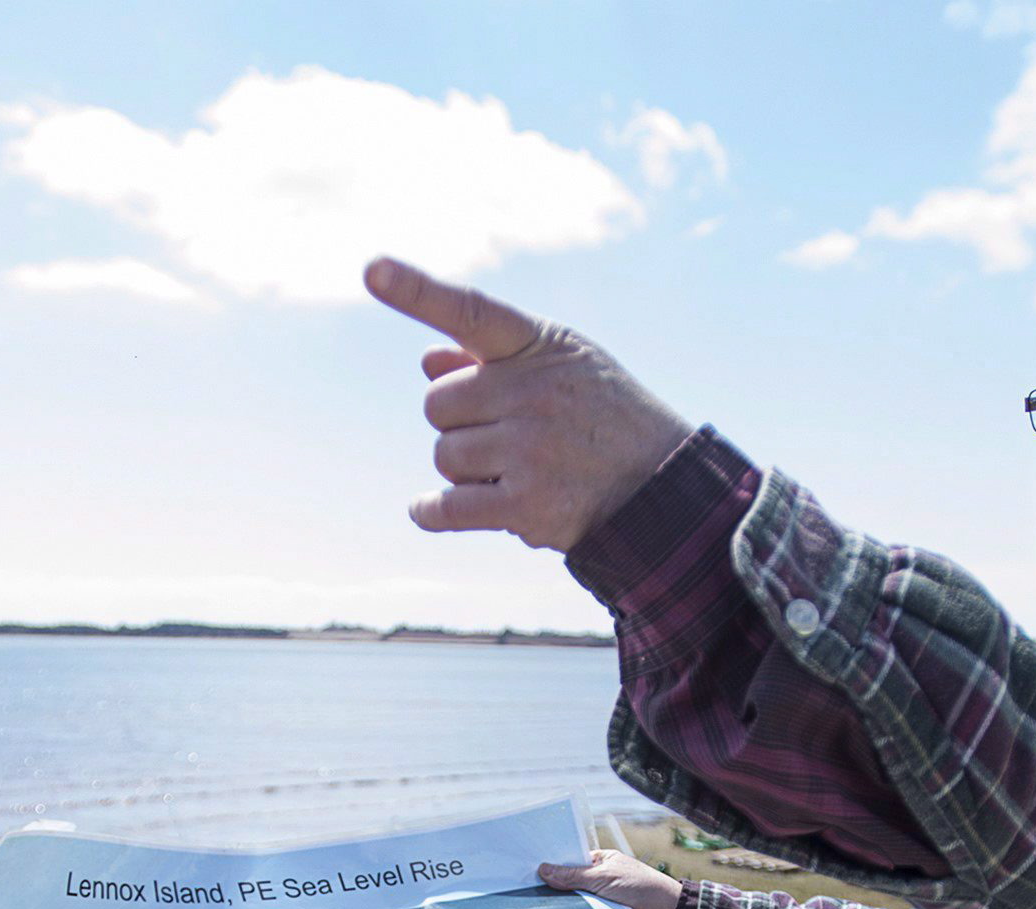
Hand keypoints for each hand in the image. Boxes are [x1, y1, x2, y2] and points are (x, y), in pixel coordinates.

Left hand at [365, 256, 690, 551]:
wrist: (664, 486)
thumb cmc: (602, 417)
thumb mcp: (563, 369)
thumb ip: (495, 360)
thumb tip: (428, 361)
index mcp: (540, 346)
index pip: (471, 312)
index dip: (417, 290)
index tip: (371, 269)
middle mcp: (533, 391)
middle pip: (438, 404)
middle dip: (458, 423)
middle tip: (502, 434)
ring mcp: (529, 448)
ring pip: (444, 456)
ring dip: (464, 469)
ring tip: (513, 470)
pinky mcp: (526, 504)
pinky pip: (450, 507)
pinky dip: (432, 512)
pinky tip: (424, 510)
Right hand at [540, 851, 681, 908]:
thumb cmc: (644, 888)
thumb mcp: (605, 876)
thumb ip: (574, 875)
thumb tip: (544, 870)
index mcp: (600, 863)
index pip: (569, 863)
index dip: (552, 868)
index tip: (529, 873)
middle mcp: (597, 883)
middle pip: (567, 887)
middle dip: (552, 891)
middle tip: (525, 893)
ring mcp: (599, 904)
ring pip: (573, 907)